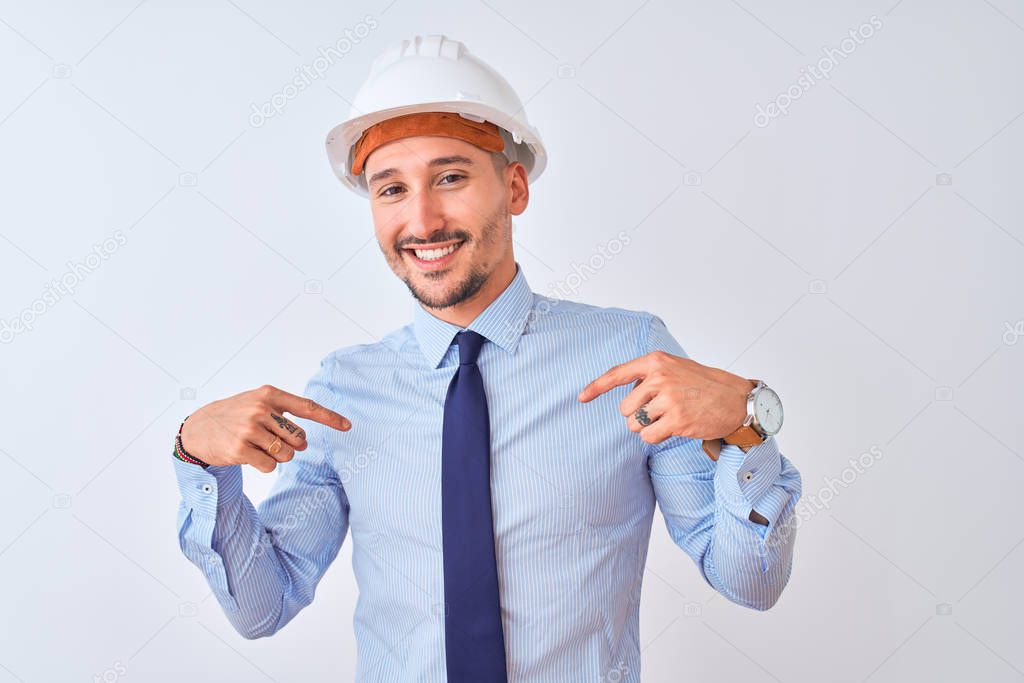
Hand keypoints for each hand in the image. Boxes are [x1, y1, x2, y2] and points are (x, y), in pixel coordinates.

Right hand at [180, 385, 350, 472]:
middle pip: (299, 439)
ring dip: (278, 457)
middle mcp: (260, 410)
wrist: (198, 428)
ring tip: (259, 447)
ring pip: (287, 455)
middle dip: (292, 446)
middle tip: (273, 441)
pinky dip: (265, 466)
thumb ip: (283, 415)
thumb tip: (304, 443)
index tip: (348, 426)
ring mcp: (250, 429)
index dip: (330, 418)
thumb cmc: (235, 415)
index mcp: (269, 395)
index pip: (307, 407)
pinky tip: (249, 456)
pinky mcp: (240, 449)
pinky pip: (270, 466)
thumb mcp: (257, 402)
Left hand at [578, 351, 753, 444]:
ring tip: (672, 417)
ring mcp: (667, 398)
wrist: (736, 399)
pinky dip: (657, 438)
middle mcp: (659, 377)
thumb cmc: (703, 385)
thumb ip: (648, 376)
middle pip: (625, 408)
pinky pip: (649, 437)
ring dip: (649, 427)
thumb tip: (624, 398)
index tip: (581, 398)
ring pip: (635, 425)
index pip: (617, 374)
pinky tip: (675, 428)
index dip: (596, 387)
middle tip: (662, 411)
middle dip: (638, 416)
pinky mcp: (676, 420)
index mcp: (655, 361)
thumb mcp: (674, 368)